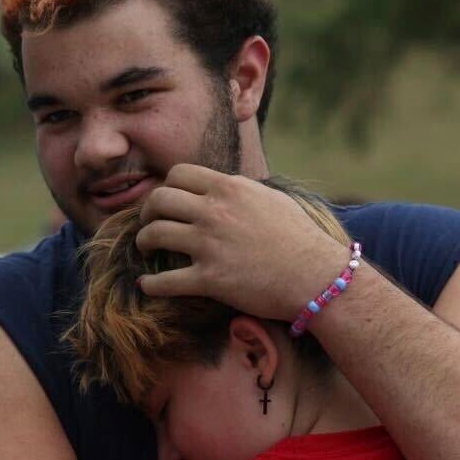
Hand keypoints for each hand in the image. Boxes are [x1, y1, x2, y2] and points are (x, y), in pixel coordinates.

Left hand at [135, 165, 348, 319]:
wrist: (316, 276)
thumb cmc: (299, 237)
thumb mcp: (269, 199)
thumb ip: (239, 190)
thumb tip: (221, 185)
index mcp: (229, 188)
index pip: (178, 174)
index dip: (166, 186)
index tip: (166, 201)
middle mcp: (214, 212)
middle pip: (159, 200)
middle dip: (146, 212)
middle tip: (148, 223)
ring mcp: (209, 245)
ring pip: (154, 234)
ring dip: (143, 242)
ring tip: (146, 249)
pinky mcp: (209, 279)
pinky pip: (164, 281)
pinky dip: (150, 284)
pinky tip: (147, 285)